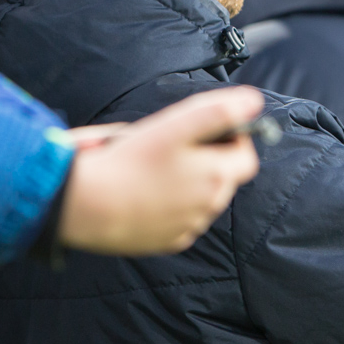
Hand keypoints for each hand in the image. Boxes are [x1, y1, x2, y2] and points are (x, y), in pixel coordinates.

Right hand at [58, 87, 262, 254]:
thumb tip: (253, 101)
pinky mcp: (169, 242)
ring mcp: (189, 227)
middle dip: (208, 161)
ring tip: (156, 170)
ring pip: (202, 200)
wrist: (90, 206)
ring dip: (189, 184)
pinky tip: (147, 194)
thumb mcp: (176, 126)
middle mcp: (209, 207)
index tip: (205, 131)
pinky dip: (172, 206)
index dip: (232, 141)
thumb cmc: (131, 161)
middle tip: (175, 148)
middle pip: (224, 179)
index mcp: (217, 176)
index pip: (246, 157)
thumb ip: (218, 111)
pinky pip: (181, 220)